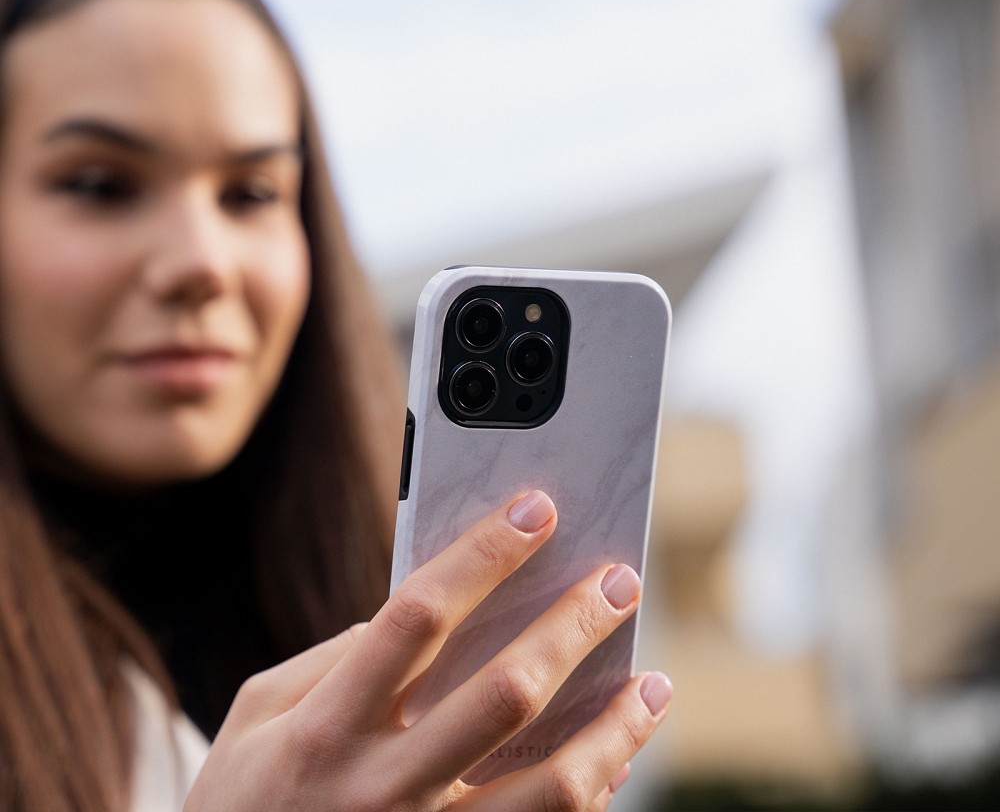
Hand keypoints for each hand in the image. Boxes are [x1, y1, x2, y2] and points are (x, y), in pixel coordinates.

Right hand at [183, 490, 671, 811]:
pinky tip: (617, 758)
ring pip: (548, 787)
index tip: (537, 511)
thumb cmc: (241, 802)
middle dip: (572, 626)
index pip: (417, 616)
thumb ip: (332, 659)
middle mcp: (380, 788)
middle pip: (502, 693)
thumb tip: (417, 612)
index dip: (483, 556)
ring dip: (614, 729)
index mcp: (326, 726)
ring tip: (653, 684)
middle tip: (618, 580)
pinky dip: (592, 793)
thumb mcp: (257, 717)